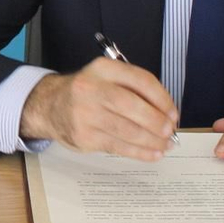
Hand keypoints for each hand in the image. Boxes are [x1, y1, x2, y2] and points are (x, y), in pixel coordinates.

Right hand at [19, 57, 178, 159]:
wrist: (50, 106)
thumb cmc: (87, 93)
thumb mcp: (106, 78)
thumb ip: (133, 89)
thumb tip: (166, 113)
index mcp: (103, 69)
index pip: (140, 80)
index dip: (162, 98)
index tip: (173, 112)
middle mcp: (91, 88)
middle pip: (132, 106)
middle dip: (156, 121)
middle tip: (169, 130)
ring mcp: (85, 114)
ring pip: (126, 130)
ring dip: (151, 140)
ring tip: (165, 145)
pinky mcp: (84, 136)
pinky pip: (117, 147)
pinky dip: (139, 152)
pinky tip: (152, 153)